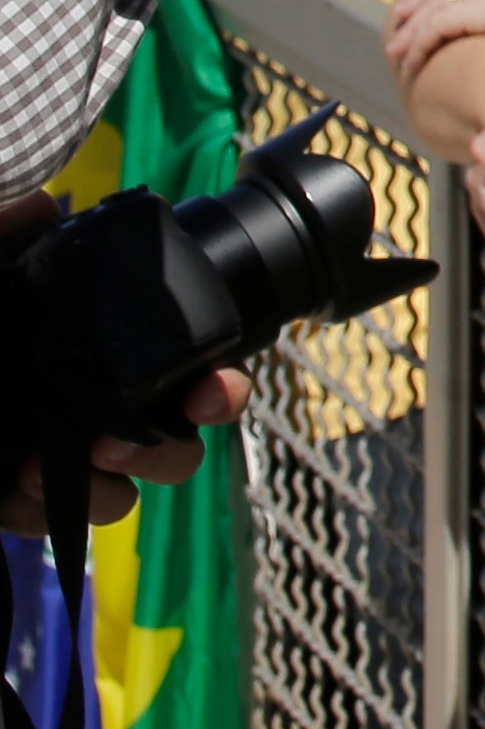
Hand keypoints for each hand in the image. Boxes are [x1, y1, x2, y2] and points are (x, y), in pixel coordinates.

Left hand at [0, 194, 245, 529]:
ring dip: (105, 490)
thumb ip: (9, 232)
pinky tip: (15, 491)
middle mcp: (99, 407)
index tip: (208, 391)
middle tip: (115, 445)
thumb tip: (40, 205)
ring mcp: (60, 457)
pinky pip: (52, 523)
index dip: (219, 390)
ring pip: (123, 495)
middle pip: (174, 449)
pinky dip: (43, 513)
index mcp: (108, 354)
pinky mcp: (17, 497)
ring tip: (45, 471)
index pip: (194, 376)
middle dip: (163, 453)